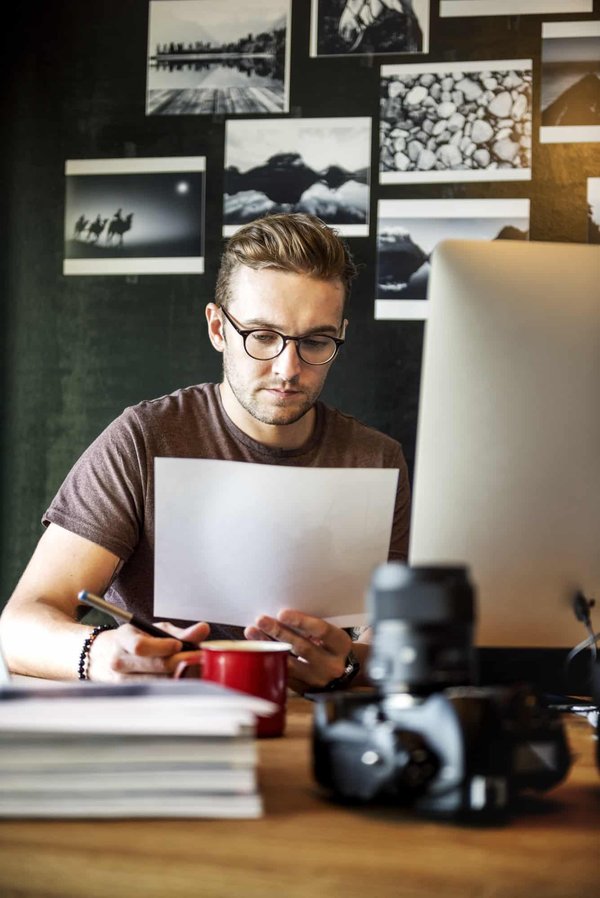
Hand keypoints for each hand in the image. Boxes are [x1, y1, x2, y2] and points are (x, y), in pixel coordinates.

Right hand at [87, 620, 209, 681]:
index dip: (162, 647)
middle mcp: (119, 661)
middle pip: (152, 666)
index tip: (179, 645)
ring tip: (193, 669)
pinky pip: (153, 691)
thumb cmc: (137, 639)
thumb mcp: (155, 630)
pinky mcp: (128, 693)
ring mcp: (121, 680)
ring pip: (155, 681)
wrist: (106, 655)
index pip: (141, 646)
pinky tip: (182, 680)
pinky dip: (170, 686)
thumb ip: (181, 632)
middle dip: (178, 663)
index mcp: (124, 639)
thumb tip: (203, 629)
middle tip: (197, 659)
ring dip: (177, 676)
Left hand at [244, 609, 351, 693]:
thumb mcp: (332, 635)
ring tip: (252, 632)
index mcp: (341, 645)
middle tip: (261, 620)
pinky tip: (257, 649)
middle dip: (279, 632)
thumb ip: (314, 628)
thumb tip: (283, 615)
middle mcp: (331, 665)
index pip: (321, 631)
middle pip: (302, 647)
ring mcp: (318, 680)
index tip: (281, 613)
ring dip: (268, 646)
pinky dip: (269, 660)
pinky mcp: (305, 690)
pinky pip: (284, 674)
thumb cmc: (333, 646)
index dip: (301, 621)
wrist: (346, 673)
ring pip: (290, 663)